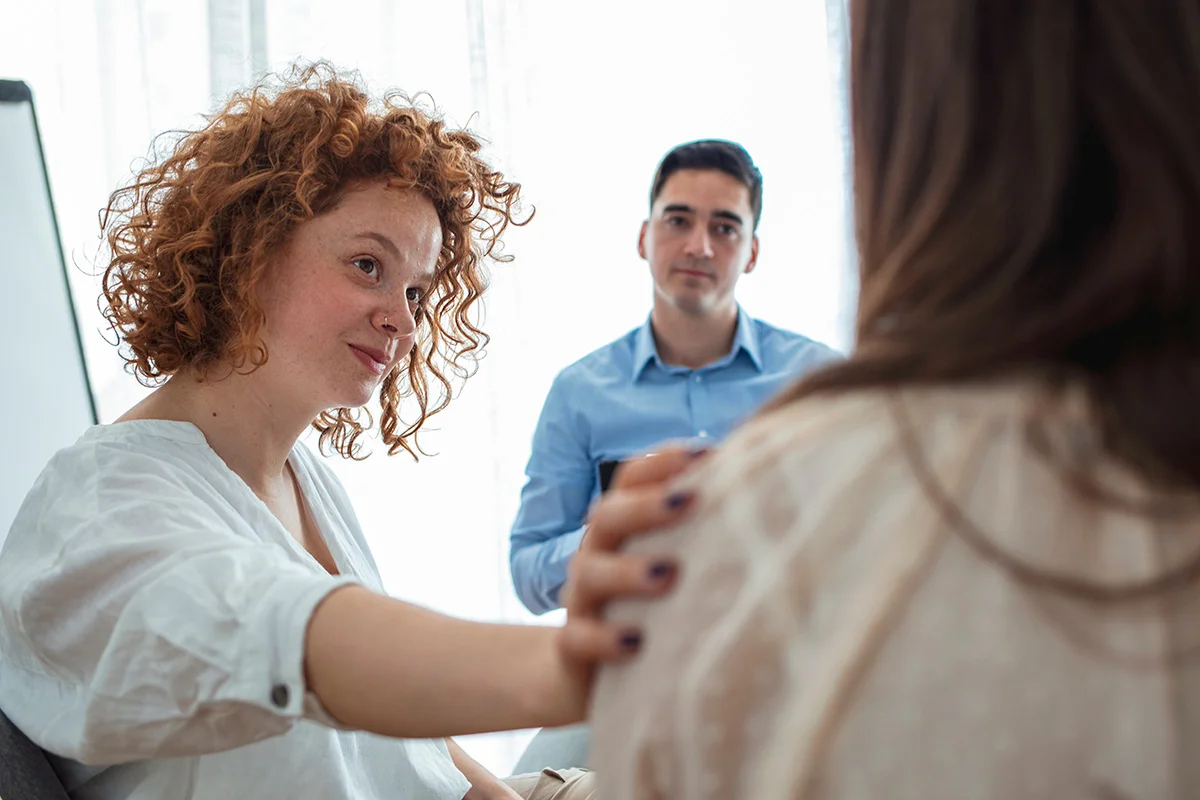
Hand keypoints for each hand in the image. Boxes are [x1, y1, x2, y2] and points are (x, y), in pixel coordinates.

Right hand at [559, 447, 699, 667]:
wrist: (593, 674)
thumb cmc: (656, 607)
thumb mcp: (680, 562)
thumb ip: (709, 527)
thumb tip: (770, 479)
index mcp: (622, 527)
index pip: (630, 479)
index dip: (660, 462)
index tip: (704, 453)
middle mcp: (597, 555)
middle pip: (607, 516)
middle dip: (646, 506)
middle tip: (690, 501)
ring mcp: (582, 601)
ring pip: (590, 574)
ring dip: (627, 571)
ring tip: (667, 574)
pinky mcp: (574, 648)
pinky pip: (577, 639)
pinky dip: (603, 638)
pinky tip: (636, 642)